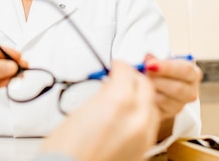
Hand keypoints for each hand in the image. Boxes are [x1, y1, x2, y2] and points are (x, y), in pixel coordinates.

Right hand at [40, 60, 159, 160]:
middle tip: (121, 76)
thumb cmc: (67, 147)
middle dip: (134, 78)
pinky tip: (126, 117)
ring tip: (123, 96)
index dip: (120, 66)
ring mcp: (143, 137)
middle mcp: (137, 118)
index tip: (115, 66)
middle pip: (145, 87)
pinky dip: (140, 116)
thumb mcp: (81, 109)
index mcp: (120, 101)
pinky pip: (149, 126)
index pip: (128, 72)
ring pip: (151, 106)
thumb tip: (110, 87)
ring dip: (140, 97)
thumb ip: (103, 93)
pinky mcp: (143, 151)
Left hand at [144, 55, 201, 139]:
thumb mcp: (158, 60)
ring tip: (140, 82)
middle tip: (143, 74)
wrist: (155, 85)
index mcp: (193, 74)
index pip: (186, 70)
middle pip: (178, 88)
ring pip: (166, 100)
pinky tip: (141, 92)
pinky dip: (147, 99)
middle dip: (157, 80)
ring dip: (150, 90)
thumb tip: (148, 58)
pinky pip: (156, 109)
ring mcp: (180, 105)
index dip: (167, 67)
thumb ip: (154, 59)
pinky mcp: (168, 114)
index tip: (149, 64)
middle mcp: (191, 91)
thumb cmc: (157, 69)